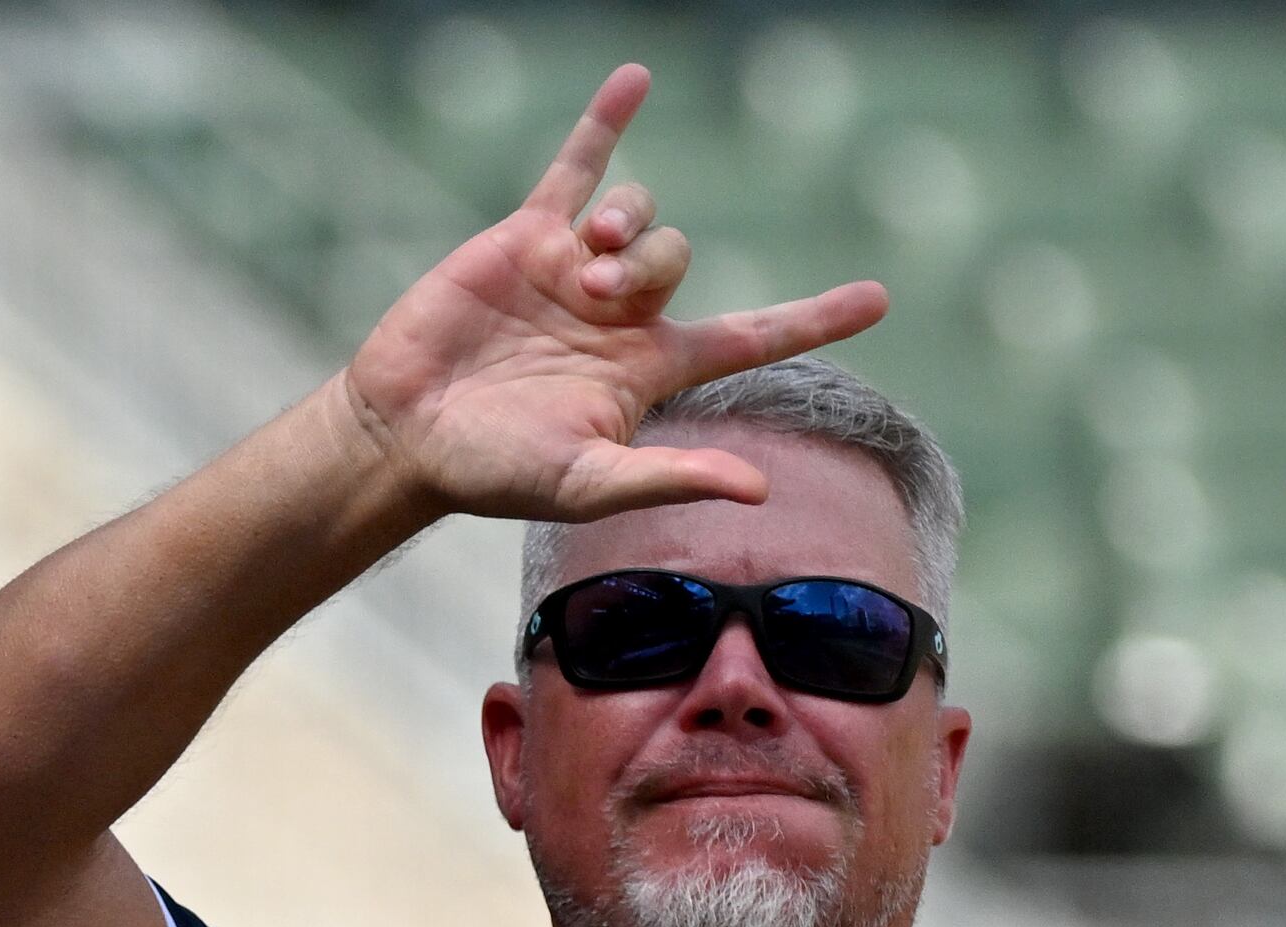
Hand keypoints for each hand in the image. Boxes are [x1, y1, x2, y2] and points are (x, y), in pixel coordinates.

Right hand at [338, 65, 888, 525]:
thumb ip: (671, 476)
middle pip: (679, 257)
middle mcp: (623, 315)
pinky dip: (605, 122)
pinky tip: (637, 79)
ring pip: (639, 211)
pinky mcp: (528, 238)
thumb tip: (760, 488)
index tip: (877, 297)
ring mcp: (576, 269)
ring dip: (626, 221)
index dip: (814, 318)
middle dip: (650, 266)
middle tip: (598, 299)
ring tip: (584, 257)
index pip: (753, 336)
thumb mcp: (588, 483)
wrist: (408, 430)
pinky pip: (577, 166)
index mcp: (652, 369)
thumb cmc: (496, 471)